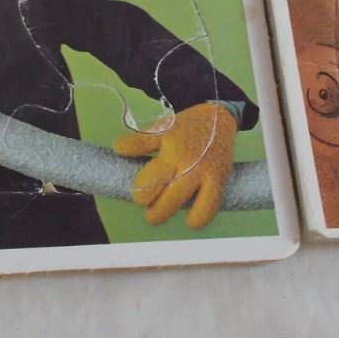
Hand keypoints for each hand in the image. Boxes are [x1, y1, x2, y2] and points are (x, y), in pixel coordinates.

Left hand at [113, 102, 238, 229]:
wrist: (219, 117)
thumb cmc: (186, 126)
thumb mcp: (162, 129)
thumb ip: (140, 142)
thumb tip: (118, 148)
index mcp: (170, 153)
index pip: (150, 182)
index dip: (140, 195)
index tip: (139, 195)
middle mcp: (188, 166)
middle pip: (167, 201)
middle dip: (154, 212)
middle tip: (149, 209)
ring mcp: (206, 175)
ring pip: (190, 208)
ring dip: (174, 215)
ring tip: (165, 214)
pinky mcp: (220, 182)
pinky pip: (209, 208)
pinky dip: (199, 218)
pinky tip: (191, 219)